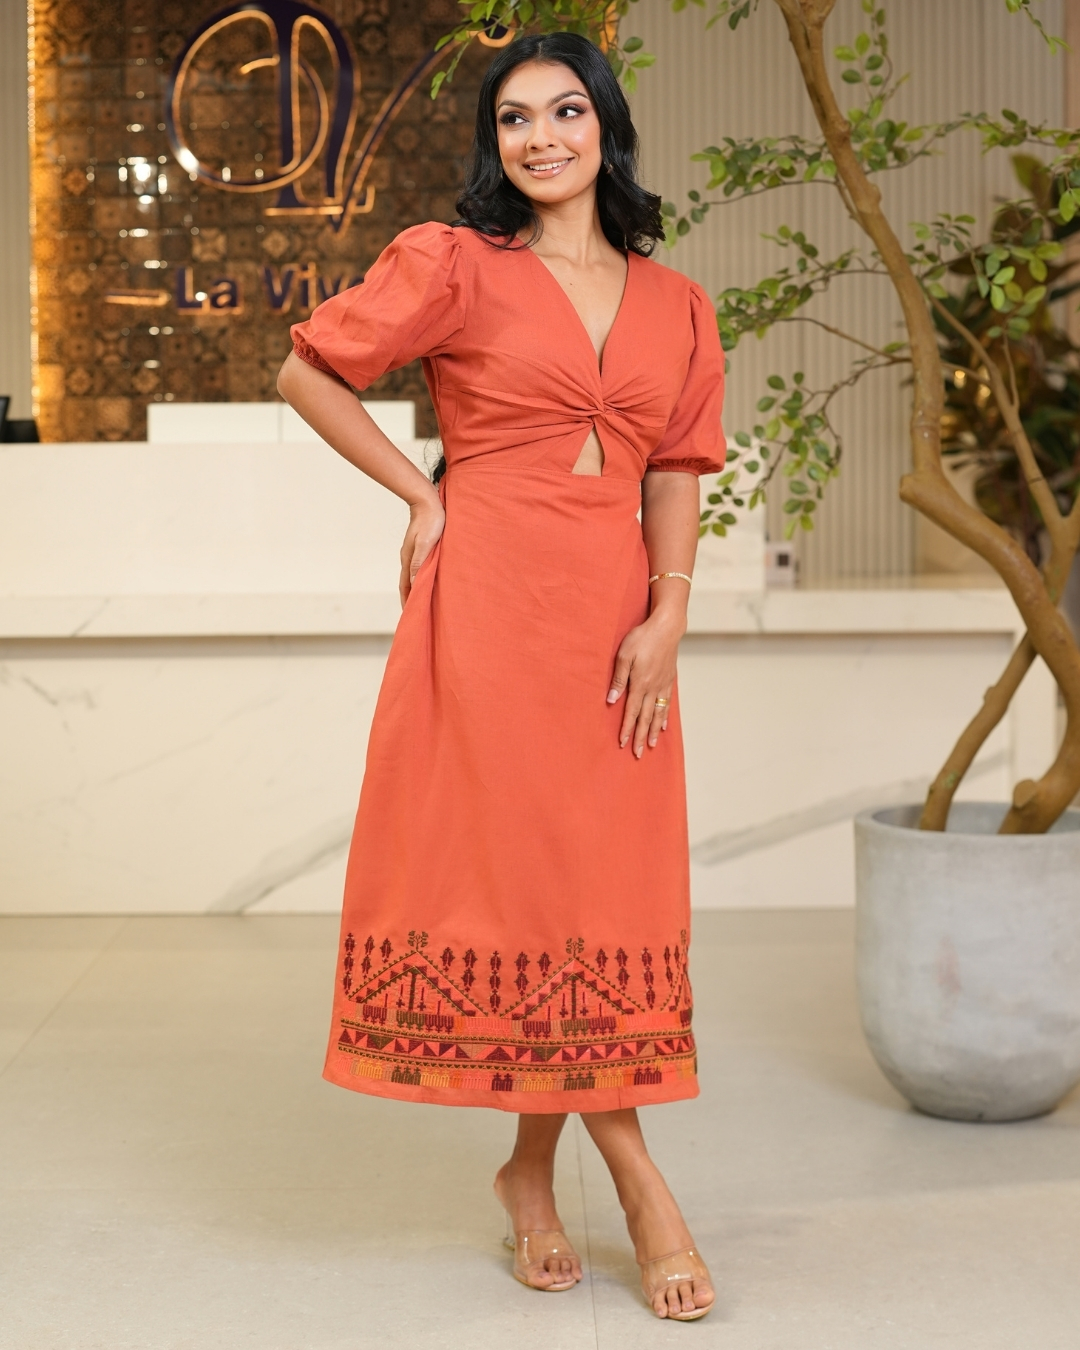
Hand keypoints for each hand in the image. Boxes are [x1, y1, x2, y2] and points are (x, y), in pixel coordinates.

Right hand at [399, 493, 444, 606]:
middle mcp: (408, 558)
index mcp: (408, 559)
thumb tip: (413, 582)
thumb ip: (419, 562)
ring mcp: (413, 553)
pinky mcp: (420, 547)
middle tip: (415, 613)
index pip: (405, 586)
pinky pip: (418, 568)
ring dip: (415, 589)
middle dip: (410, 599)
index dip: (407, 601)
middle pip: (407, 584)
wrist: (427, 501)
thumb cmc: (430, 521)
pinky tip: (427, 580)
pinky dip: (420, 578)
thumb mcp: (425, 543)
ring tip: (421, 601)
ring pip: (412, 576)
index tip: (409, 615)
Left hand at [606, 610, 685, 757]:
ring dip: (654, 731)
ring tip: (652, 745)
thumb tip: (611, 701)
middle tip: (638, 754)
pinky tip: (664, 724)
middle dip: (641, 737)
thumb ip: (617, 680)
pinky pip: (666, 703)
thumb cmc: (642, 638)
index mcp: (639, 684)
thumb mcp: (624, 655)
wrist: (667, 627)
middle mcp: (652, 688)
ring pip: (658, 713)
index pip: (631, 712)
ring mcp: (663, 684)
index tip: (623, 743)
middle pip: (646, 718)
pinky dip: (664, 716)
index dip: (626, 729)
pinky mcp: (669, 679)